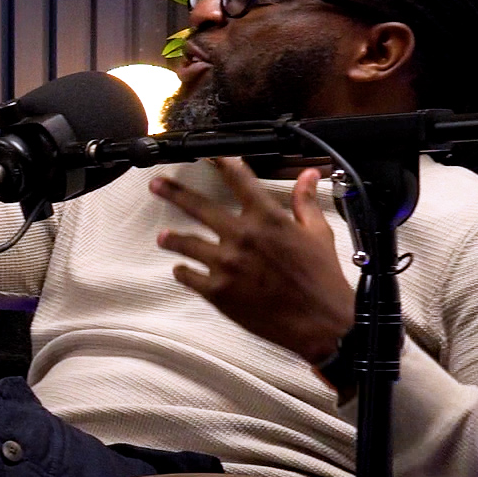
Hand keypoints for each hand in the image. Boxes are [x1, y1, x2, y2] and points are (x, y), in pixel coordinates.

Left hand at [153, 163, 354, 367]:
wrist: (320, 322)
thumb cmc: (322, 278)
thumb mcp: (318, 234)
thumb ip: (305, 202)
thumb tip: (308, 175)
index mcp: (267, 219)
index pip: (239, 180)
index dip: (221, 163)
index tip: (207, 154)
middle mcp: (241, 236)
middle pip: (198, 207)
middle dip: (174, 193)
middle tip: (155, 185)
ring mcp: (225, 264)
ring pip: (186, 244)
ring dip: (173, 239)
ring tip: (163, 237)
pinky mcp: (217, 291)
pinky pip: (189, 277)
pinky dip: (183, 272)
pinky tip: (181, 270)